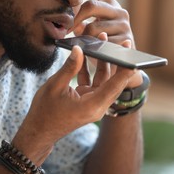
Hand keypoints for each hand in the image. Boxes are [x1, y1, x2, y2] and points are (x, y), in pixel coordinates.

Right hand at [13, 46, 134, 163]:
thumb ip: (69, 68)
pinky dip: (91, 70)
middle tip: (124, 43)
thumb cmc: (45, 111)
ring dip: (103, 63)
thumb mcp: (54, 86)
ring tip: (103, 42)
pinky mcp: (88, 101)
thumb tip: (78, 49)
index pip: (114, 86)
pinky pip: (94, 83)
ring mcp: (93, 104)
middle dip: (118, 61)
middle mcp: (97, 106)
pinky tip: (87, 55)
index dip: (125, 71)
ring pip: (104, 80)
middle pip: (113, 82)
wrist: (39, 130)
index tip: (133, 57)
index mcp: (92, 106)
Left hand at [71, 0, 141, 87]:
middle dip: (76, 17)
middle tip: (66, 28)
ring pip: (93, 28)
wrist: (124, 66)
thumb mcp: (95, 31)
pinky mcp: (126, 41)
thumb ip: (84, 21)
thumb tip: (70, 15)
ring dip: (83, 37)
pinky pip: (101, 43)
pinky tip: (93, 52)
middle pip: (92, 6)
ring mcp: (125, 26)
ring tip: (81, 44)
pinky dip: (93, 48)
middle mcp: (120, 13)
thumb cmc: (106, 45)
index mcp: (112, 7)